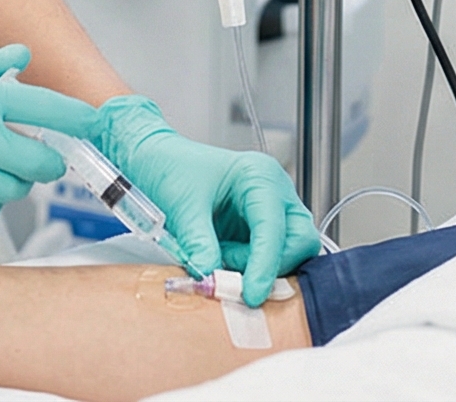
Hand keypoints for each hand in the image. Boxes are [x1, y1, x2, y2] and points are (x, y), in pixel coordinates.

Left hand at [94, 94, 319, 305]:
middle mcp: (274, 192)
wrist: (155, 161)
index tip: (251, 294)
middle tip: (231, 271)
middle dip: (271, 264)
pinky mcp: (261, 230)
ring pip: (291, 253)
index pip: (275, 226)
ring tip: (221, 258)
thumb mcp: (182, 206)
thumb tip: (212, 278)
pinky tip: (225, 259)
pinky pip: (272, 258)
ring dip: (260, 268)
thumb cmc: (170, 167)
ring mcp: (272, 211)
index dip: (266, 264)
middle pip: (300, 240)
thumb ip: (199, 243)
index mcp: (259, 175)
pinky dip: (253, 269)